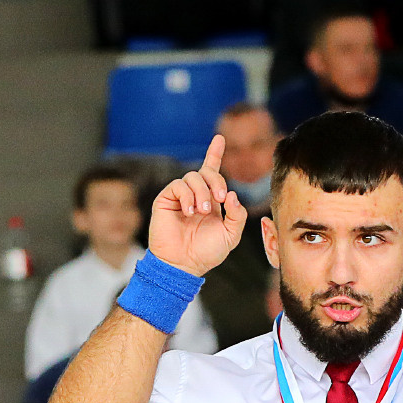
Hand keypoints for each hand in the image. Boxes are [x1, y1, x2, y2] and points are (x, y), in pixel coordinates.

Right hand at [147, 133, 247, 278]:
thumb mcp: (230, 235)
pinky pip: (178, 185)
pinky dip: (187, 196)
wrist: (183, 264)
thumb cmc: (206, 253)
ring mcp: (180, 197)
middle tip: (220, 199)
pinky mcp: (166, 199)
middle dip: (216, 181)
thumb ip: (237, 215)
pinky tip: (189, 211)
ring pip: (193, 177)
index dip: (215, 154)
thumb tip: (231, 194)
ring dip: (201, 192)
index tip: (219, 138)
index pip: (213, 172)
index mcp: (211, 201)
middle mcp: (195, 195)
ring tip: (201, 212)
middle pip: (206, 172)